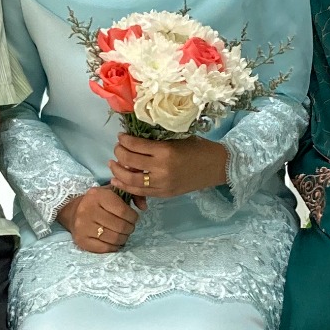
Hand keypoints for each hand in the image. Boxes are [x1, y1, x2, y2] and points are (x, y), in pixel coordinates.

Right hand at [57, 186, 138, 253]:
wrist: (72, 212)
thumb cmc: (98, 202)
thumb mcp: (113, 192)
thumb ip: (133, 195)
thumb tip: (144, 207)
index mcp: (97, 195)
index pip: (123, 211)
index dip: (133, 217)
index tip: (133, 218)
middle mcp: (87, 210)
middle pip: (120, 226)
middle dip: (129, 228)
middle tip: (129, 227)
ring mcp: (83, 226)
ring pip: (114, 238)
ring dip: (123, 238)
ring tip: (123, 234)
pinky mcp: (81, 240)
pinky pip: (105, 248)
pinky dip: (114, 246)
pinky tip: (114, 241)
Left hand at [108, 132, 227, 201]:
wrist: (217, 166)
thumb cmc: (198, 148)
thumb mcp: (176, 139)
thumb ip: (156, 142)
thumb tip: (133, 142)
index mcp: (165, 151)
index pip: (135, 145)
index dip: (124, 140)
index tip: (121, 136)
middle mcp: (161, 169)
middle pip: (129, 161)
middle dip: (119, 153)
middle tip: (117, 148)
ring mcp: (162, 184)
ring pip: (131, 181)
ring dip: (118, 172)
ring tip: (113, 164)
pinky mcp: (164, 194)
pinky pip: (140, 192)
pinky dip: (127, 186)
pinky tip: (119, 180)